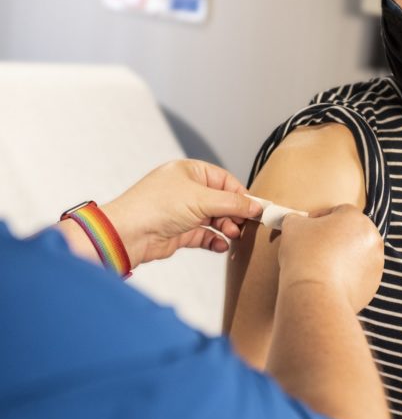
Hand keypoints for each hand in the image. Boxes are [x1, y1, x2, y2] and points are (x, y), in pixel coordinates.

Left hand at [101, 160, 261, 267]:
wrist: (128, 233)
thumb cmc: (156, 206)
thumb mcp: (201, 199)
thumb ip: (232, 203)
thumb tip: (256, 206)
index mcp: (190, 172)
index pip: (224, 181)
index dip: (241, 195)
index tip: (256, 208)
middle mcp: (186, 190)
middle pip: (221, 201)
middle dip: (234, 214)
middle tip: (246, 225)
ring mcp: (183, 212)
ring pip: (214, 219)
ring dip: (226, 228)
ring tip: (233, 235)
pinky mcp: (180, 232)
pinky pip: (204, 235)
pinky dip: (214, 240)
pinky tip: (222, 246)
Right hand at [278, 205, 383, 312]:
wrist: (315, 294)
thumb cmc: (305, 255)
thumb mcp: (293, 225)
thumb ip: (297, 219)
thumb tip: (297, 222)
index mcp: (356, 218)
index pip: (338, 211)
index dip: (319, 218)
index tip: (307, 229)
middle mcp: (372, 238)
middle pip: (350, 232)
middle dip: (333, 238)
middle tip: (314, 247)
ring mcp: (375, 263)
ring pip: (355, 254)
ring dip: (340, 256)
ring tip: (319, 265)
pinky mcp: (372, 285)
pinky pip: (357, 275)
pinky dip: (345, 276)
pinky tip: (327, 280)